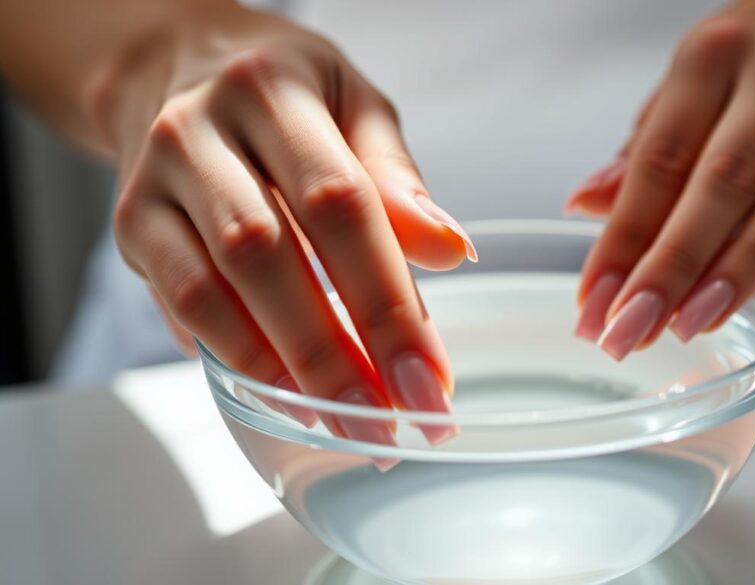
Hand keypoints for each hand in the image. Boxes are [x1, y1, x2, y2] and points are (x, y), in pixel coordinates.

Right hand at [107, 6, 472, 441]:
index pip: (338, 203)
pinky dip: (231, 354)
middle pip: (266, 256)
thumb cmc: (288, 93)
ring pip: (209, 290)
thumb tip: (450, 249)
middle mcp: (200, 130)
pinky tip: (281, 389)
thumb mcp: (355, 108)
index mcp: (273, 91)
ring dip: (277, 368)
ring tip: (338, 420)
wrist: (182, 67)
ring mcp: (153, 181)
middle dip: (331, 354)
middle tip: (383, 418)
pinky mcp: (130, 226)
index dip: (386, 299)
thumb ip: (396, 179)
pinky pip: (175, 304)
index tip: (427, 375)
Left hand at [568, 0, 754, 359]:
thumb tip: (587, 205)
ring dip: (743, 267)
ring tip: (695, 322)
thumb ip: (647, 145)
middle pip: (722, 183)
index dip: (622, 237)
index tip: (594, 302)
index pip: (659, 160)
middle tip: (631, 332)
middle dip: (671, 267)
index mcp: (713, 55)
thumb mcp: (694, 75)